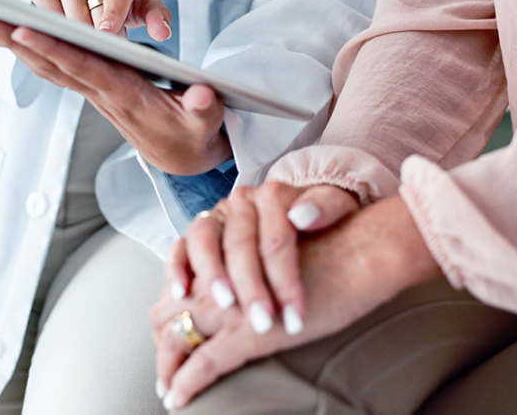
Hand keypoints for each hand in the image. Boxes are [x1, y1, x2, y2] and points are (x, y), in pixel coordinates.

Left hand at [0, 20, 230, 174]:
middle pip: (54, 65)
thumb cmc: (195, 134)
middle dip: (19, 43)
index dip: (55, 50)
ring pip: (49, 67)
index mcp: (127, 96)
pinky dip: (33, 53)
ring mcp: (95, 93)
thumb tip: (200, 95)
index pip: (85, 69)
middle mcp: (103, 94)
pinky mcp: (95, 89)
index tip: (24, 30)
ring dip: (17, 47)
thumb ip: (205, 108)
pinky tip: (13, 38)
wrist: (183, 157)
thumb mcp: (207, 124)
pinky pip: (57, 69)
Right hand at [33, 0, 171, 39]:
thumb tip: (162, 32)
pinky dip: (58, 32)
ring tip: (91, 41)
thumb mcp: (144, 4)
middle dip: (101, 36)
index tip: (108, 33)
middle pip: (92, 9)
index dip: (113, 13)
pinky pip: (48, 16)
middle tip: (108, 49)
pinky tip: (68, 35)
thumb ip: (157, 17)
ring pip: (69, 16)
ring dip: (80, 36)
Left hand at [152, 196, 441, 408]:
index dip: (169, 311)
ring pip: (178, 334)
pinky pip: (207, 361)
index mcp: (223, 248)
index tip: (170, 335)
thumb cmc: (331, 251)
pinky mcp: (250, 331)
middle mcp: (219, 272)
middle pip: (167, 309)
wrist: (360, 250)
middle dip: (162, 342)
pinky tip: (178, 398)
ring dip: (167, 365)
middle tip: (165, 368)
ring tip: (168, 387)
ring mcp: (230, 302)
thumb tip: (242, 287)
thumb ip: (254, 262)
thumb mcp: (280, 250)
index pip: (178, 282)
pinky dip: (187, 382)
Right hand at [165, 183, 359, 339]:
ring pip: (204, 239)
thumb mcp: (339, 208)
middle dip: (251, 287)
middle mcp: (241, 202)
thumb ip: (328, 206)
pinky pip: (179, 246)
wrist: (305, 213)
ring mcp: (217, 216)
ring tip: (225, 306)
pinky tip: (183, 293)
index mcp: (273, 195)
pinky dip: (176, 268)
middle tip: (262, 323)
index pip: (277, 237)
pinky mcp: (199, 233)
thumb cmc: (323, 220)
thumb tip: (302, 215)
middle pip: (240, 242)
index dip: (286, 279)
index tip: (296, 316)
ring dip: (212, 274)